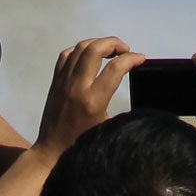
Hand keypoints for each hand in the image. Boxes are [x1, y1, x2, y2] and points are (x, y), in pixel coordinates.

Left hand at [37, 37, 143, 155]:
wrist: (52, 152)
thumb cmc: (83, 145)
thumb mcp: (108, 128)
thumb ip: (124, 111)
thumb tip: (144, 100)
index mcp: (93, 101)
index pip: (116, 68)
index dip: (132, 59)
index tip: (141, 59)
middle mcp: (77, 87)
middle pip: (95, 49)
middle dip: (114, 43)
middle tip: (125, 49)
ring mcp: (63, 82)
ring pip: (80, 48)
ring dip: (98, 43)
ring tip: (111, 50)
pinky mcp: (55, 82)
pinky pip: (66, 55)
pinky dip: (80, 50)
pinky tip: (90, 55)